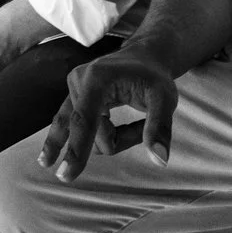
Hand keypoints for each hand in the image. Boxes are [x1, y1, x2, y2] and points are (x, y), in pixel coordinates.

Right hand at [37, 45, 178, 180]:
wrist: (143, 56)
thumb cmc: (154, 77)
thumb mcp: (166, 99)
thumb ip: (160, 128)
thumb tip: (160, 160)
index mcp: (96, 78)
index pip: (85, 121)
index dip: (76, 150)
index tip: (66, 176)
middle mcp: (76, 81)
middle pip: (90, 133)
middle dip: (119, 137)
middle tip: (143, 123)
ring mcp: (70, 90)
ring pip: (86, 135)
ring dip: (113, 135)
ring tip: (134, 121)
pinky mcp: (69, 99)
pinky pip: (82, 130)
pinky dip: (103, 133)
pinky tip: (113, 122)